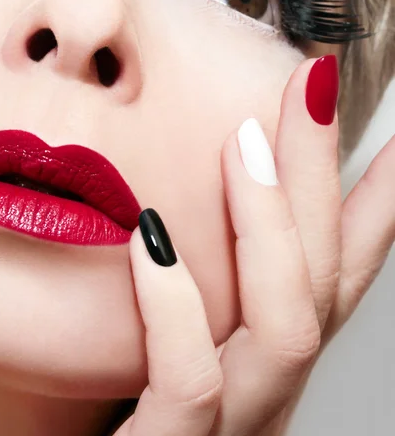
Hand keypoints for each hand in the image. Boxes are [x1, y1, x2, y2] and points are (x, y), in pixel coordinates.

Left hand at [113, 57, 394, 435]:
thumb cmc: (120, 419)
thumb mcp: (168, 338)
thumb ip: (186, 286)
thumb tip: (168, 208)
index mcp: (265, 360)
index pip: (340, 272)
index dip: (376, 207)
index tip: (393, 142)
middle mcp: (266, 393)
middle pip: (321, 274)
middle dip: (324, 173)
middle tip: (312, 85)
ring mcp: (233, 429)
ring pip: (288, 323)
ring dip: (273, 221)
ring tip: (246, 140)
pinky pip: (194, 387)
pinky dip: (177, 306)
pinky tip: (152, 238)